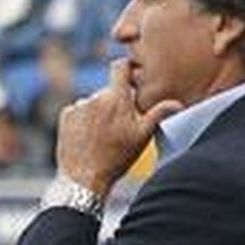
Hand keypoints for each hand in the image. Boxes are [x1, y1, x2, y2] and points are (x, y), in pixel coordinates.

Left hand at [56, 60, 182, 196]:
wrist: (84, 178)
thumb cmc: (116, 158)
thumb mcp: (142, 137)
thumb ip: (158, 115)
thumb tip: (177, 104)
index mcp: (116, 98)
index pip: (120, 66)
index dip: (126, 68)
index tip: (131, 77)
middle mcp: (95, 97)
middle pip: (109, 91)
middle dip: (115, 103)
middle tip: (120, 127)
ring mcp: (78, 106)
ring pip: (93, 103)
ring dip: (98, 113)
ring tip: (102, 137)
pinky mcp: (66, 116)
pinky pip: (78, 112)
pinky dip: (83, 121)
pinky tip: (88, 139)